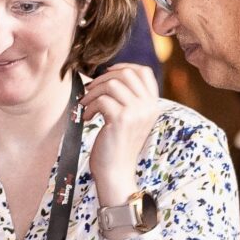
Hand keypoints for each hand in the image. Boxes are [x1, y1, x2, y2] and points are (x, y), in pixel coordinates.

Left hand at [80, 62, 164, 206]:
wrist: (116, 173)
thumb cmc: (117, 145)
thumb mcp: (129, 119)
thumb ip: (128, 99)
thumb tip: (109, 74)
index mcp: (153, 105)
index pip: (144, 72)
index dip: (123, 67)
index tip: (107, 74)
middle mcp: (149, 107)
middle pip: (126, 74)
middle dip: (103, 79)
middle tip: (90, 91)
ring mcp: (137, 112)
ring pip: (112, 84)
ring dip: (93, 93)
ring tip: (86, 106)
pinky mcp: (122, 119)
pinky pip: (102, 99)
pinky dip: (90, 106)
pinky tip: (87, 118)